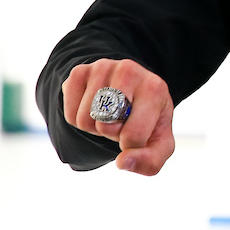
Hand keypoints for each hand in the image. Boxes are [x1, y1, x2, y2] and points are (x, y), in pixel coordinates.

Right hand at [61, 59, 174, 175]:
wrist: (132, 91)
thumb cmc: (148, 121)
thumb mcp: (159, 143)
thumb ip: (150, 160)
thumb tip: (122, 162)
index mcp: (155, 88)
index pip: (133, 134)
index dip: (130, 145)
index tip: (137, 132)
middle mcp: (129, 70)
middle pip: (105, 126)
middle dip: (111, 133)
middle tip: (122, 121)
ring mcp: (102, 68)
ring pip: (84, 121)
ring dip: (95, 127)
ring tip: (109, 115)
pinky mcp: (79, 72)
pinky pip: (69, 114)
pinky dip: (79, 119)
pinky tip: (95, 107)